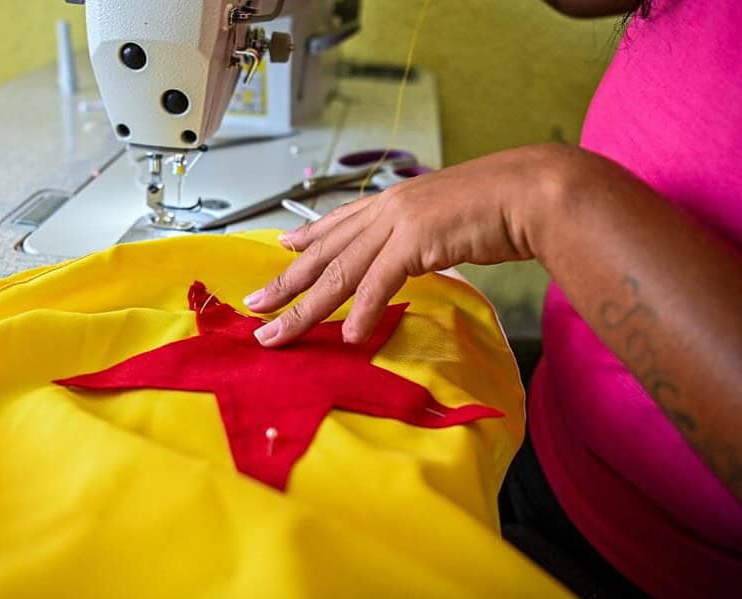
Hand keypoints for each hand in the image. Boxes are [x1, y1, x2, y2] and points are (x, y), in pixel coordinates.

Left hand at [244, 144, 570, 346]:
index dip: (306, 238)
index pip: (338, 224)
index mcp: (393, 201)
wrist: (533, 192)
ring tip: (278, 334)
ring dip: (305, 308)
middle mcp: (387, 209)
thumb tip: (415, 254)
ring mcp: (399, 223)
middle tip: (255, 305)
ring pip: (339, 273)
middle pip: (325, 253)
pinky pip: (380, 282)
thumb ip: (422, 236)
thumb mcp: (447, 218)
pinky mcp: (418, 240)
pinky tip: (349, 336)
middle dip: (286, 283)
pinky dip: (362, 311)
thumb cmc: (500, 207)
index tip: (282, 248)